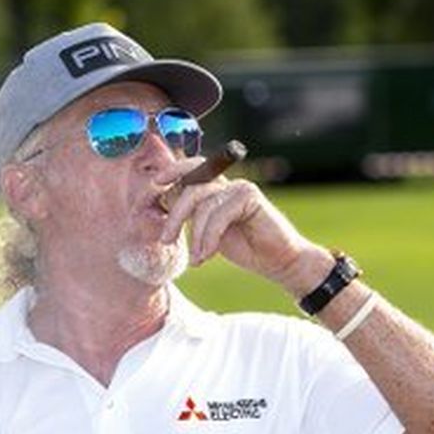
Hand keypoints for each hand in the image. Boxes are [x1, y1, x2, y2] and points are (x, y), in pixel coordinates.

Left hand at [159, 175, 310, 283]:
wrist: (278, 262)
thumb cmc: (245, 248)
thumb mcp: (209, 232)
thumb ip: (192, 216)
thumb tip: (163, 204)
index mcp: (217, 189)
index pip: (190, 171)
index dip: (172, 172)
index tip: (156, 183)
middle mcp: (227, 183)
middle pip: (191, 185)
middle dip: (174, 213)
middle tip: (166, 239)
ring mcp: (239, 187)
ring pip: (202, 202)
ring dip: (195, 235)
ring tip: (197, 259)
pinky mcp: (250, 196)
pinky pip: (218, 214)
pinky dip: (209, 237)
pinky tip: (207, 256)